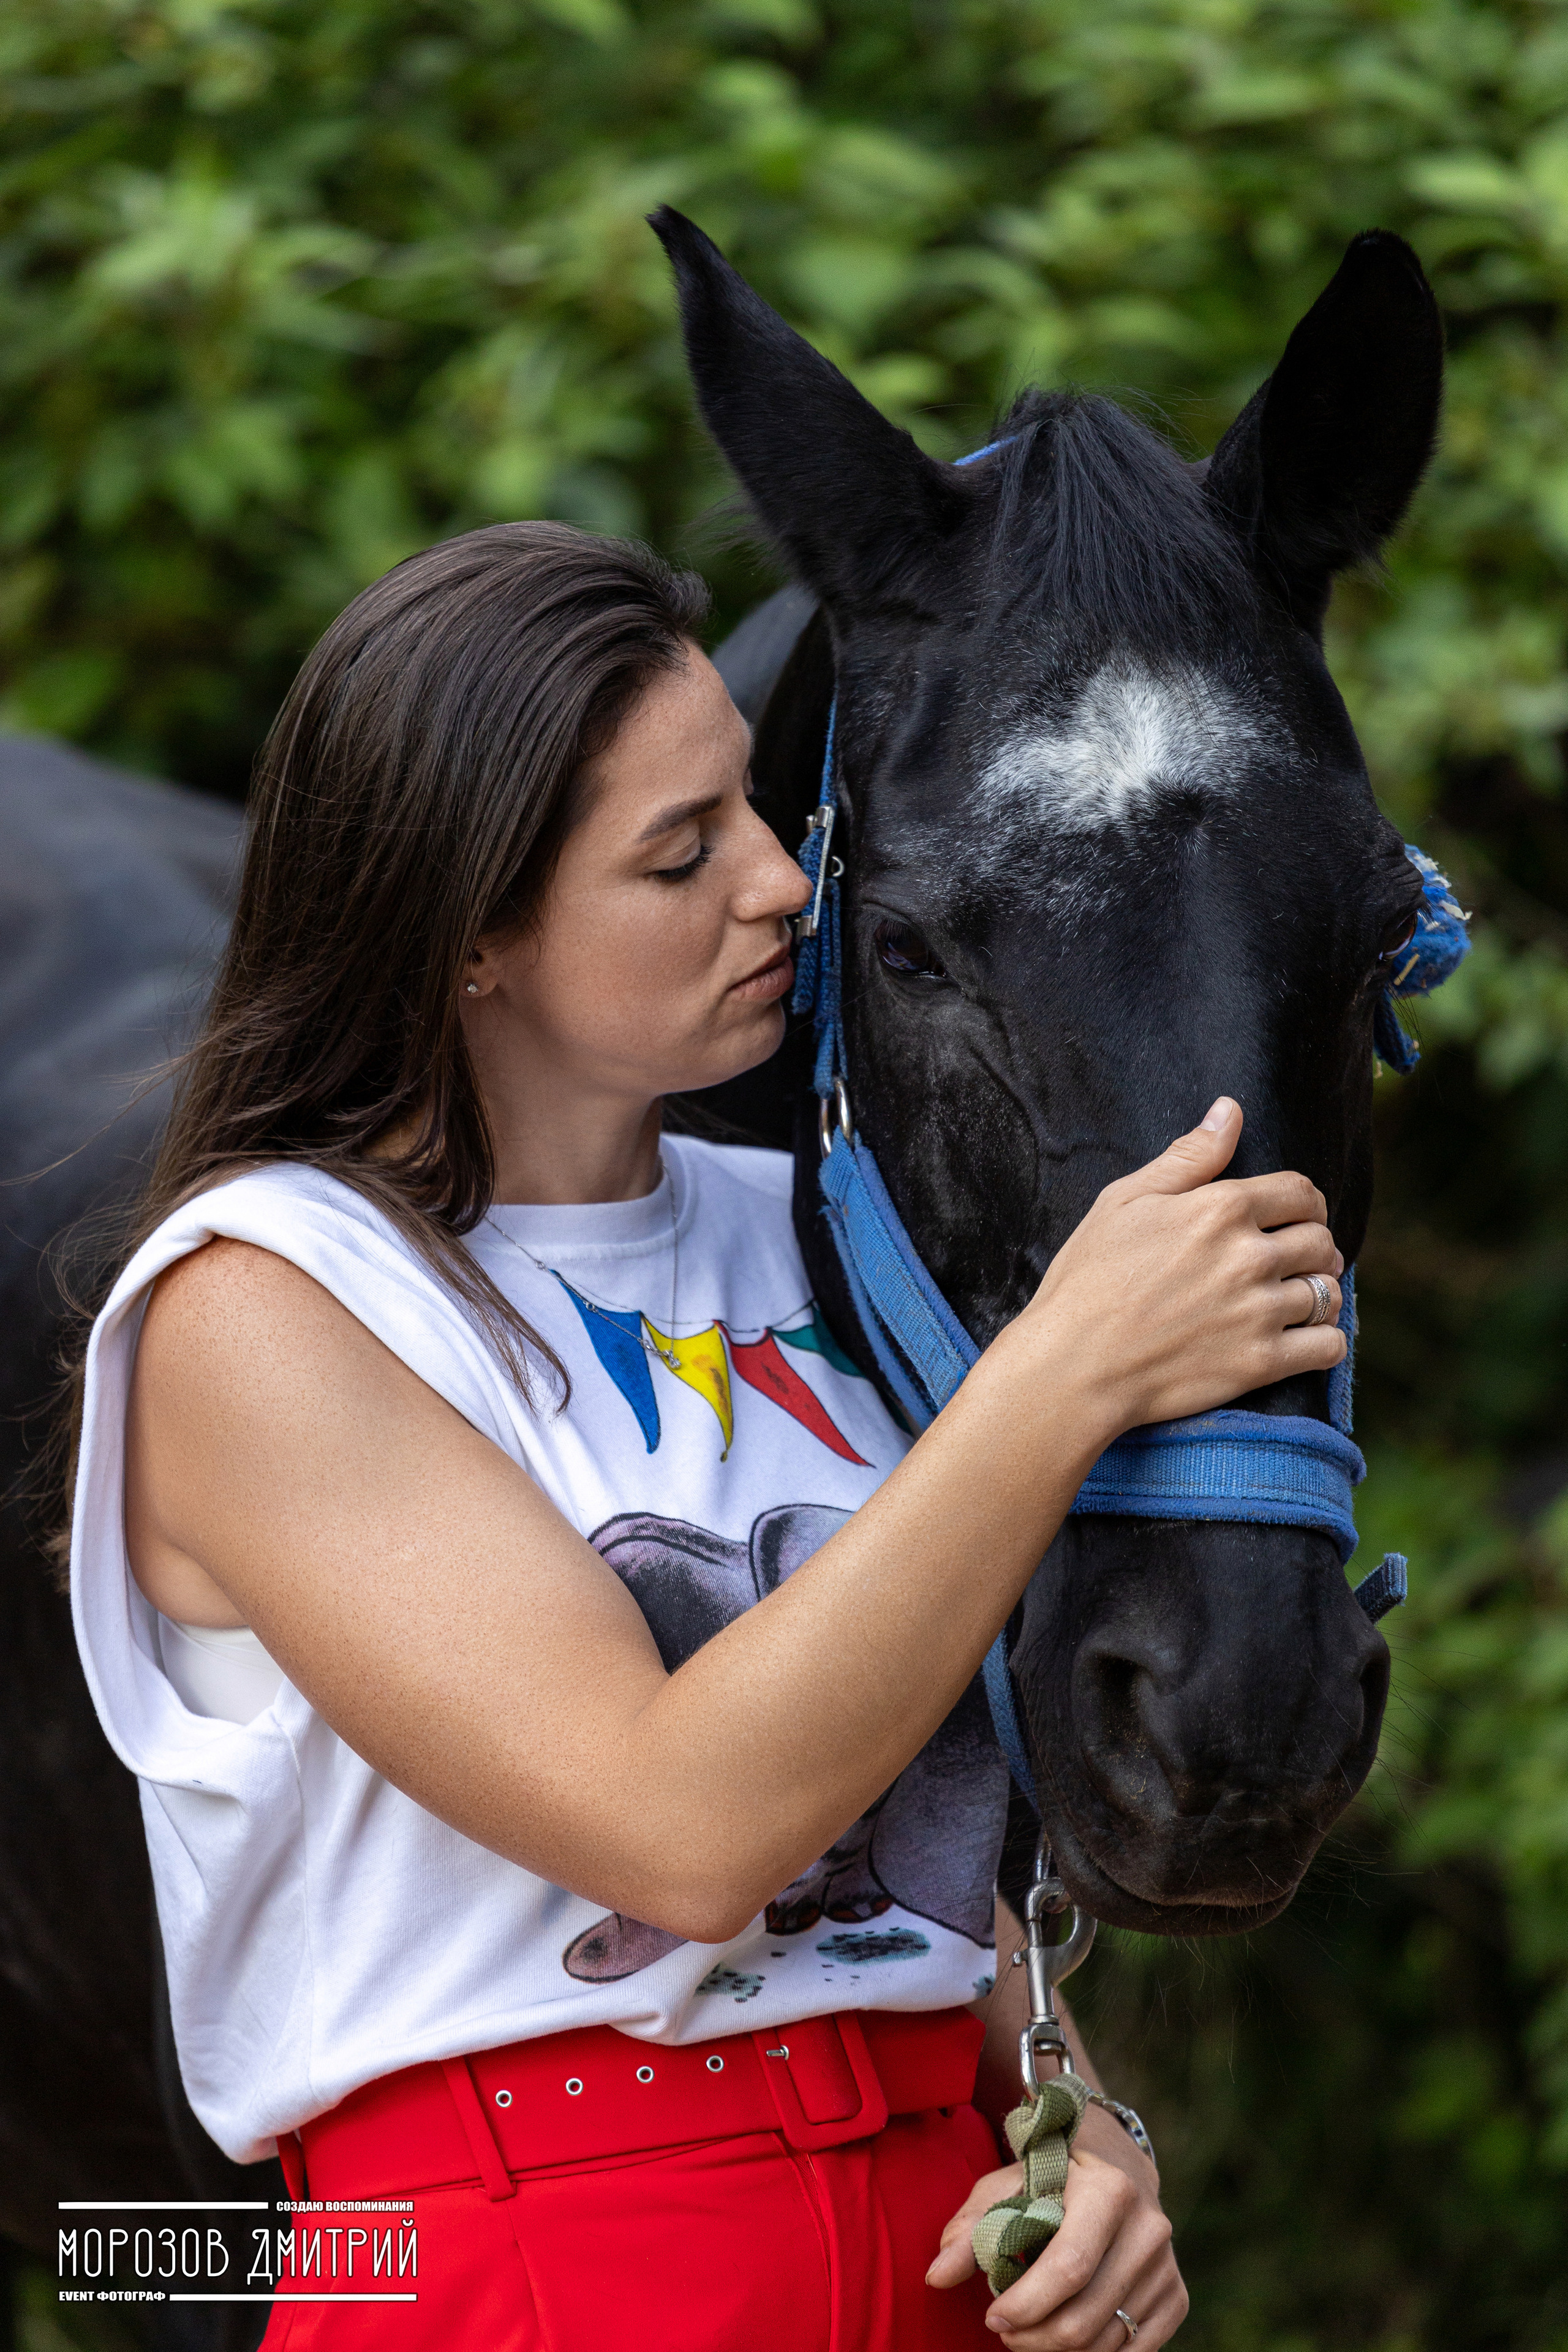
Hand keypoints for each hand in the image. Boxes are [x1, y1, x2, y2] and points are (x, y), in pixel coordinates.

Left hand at [927, 2124, 1187, 2349]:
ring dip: (1059, 2350)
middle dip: (1035, 2337)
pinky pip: (1136, 2351)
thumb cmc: (1050, 2173)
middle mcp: (1149, 2228)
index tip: (992, 2317)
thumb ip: (971, 2228)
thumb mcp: (1006, 2184)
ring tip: (1029, 2333)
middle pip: (1087, 2315)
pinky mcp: (1176, 2296)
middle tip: (1004, 2332)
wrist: (1116, 2161)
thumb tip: (935, 2277)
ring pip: (1109, 2341)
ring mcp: (1167, 2266)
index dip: (1027, 2304)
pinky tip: (1064, 2336)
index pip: (1069, 2268)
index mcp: (1109, 2190)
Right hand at [1015, 1096, 1345, 1432]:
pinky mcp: (1260, 1363)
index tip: (1295, 1217)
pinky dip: (1326, 1341)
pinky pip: (1327, 1346)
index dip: (1305, 1203)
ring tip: (1298, 1298)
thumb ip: (1187, 1156)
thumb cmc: (1088, 1279)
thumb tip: (1230, 1110)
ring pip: (1328, 1291)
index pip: (1301, 1192)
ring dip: (1319, 1292)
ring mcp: (1258, 1311)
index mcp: (1220, 1208)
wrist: (1072, 1366)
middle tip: (1297, 1260)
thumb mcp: (1124, 1201)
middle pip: (1320, 1241)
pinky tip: (1307, 1339)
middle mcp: (1249, 1256)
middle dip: (1314, 1246)